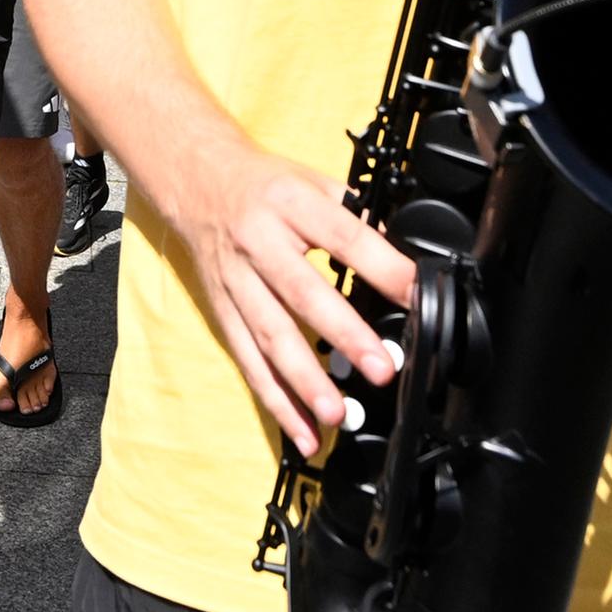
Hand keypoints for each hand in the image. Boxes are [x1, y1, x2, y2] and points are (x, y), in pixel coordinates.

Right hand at [165, 133, 418, 453]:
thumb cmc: (265, 186)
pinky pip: (249, 361)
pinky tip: (301, 430)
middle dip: (344, 335)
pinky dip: (275, 400)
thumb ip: (356, 217)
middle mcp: (259, 243)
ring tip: (336, 414)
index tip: (414, 296)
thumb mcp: (314, 181)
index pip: (343, 237)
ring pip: (270, 336)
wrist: (197, 182)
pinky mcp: (222, 312)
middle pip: (302, 294)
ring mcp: (236, 281)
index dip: (381, 268)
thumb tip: (401, 262)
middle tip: (380, 369)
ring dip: (305, 382)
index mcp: (290, 204)